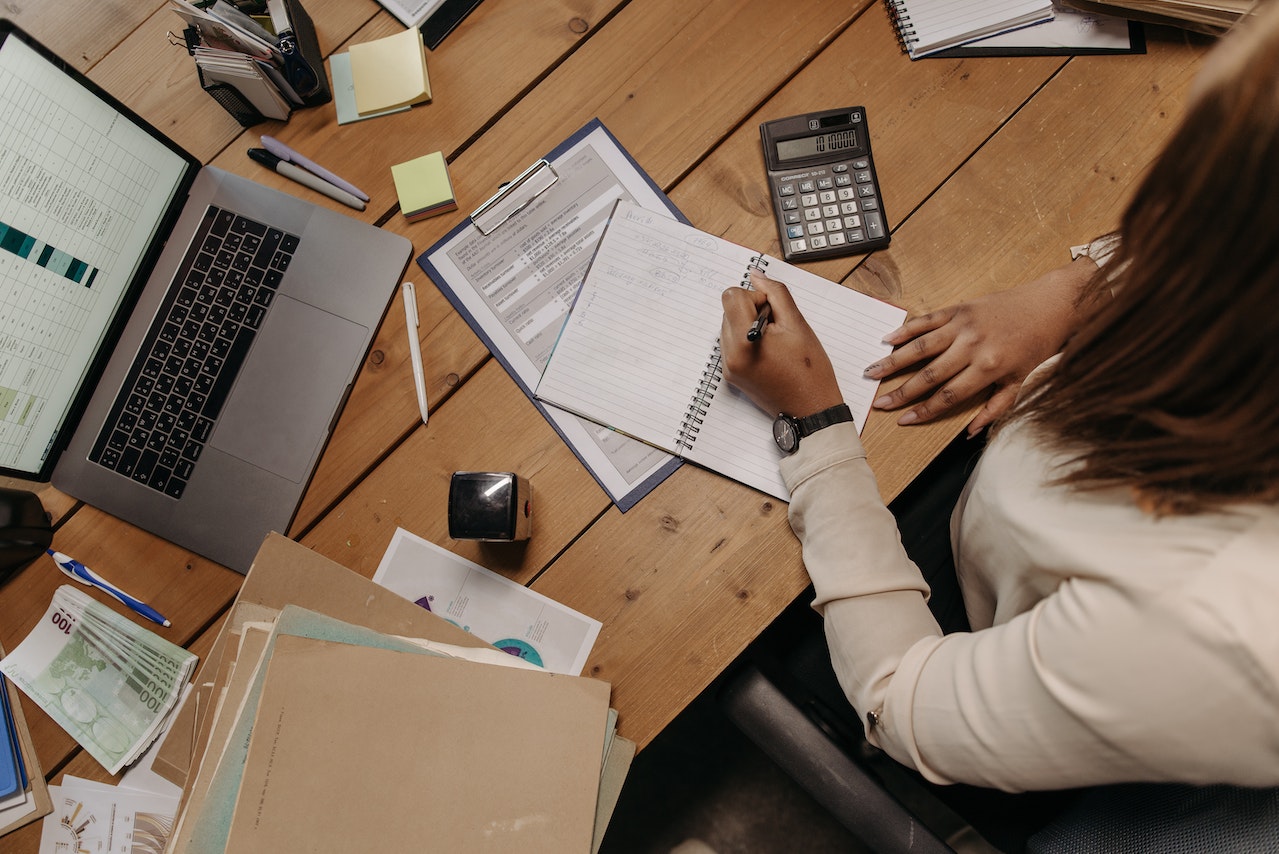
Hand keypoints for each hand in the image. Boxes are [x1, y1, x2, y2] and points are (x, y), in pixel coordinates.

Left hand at [720, 272, 842, 417]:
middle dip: (752, 311)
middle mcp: (729, 356)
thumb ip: (775, 294)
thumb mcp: (797, 324)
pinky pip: (732, 343)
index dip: (755, 297)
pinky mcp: (732, 374)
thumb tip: (756, 275)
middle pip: (728, 310)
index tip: (773, 312)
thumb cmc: (809, 371)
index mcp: (743, 342)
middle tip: (778, 330)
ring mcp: (728, 367)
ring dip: (749, 325)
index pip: (731, 296)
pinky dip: (747, 340)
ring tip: (774, 343)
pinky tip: (768, 352)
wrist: (811, 409)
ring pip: (729, 325)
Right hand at [863, 257, 1102, 434]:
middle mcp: (972, 346)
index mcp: (988, 367)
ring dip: (894, 361)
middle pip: (929, 375)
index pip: (948, 395)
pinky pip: (927, 321)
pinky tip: (888, 340)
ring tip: (872, 372)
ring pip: (921, 347)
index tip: (904, 420)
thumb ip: (995, 408)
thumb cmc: (1037, 345)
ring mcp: (963, 325)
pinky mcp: (959, 308)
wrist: (1051, 305)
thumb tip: (971, 432)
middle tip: (879, 403)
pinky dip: (906, 330)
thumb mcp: (1021, 381)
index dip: (924, 410)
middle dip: (901, 392)